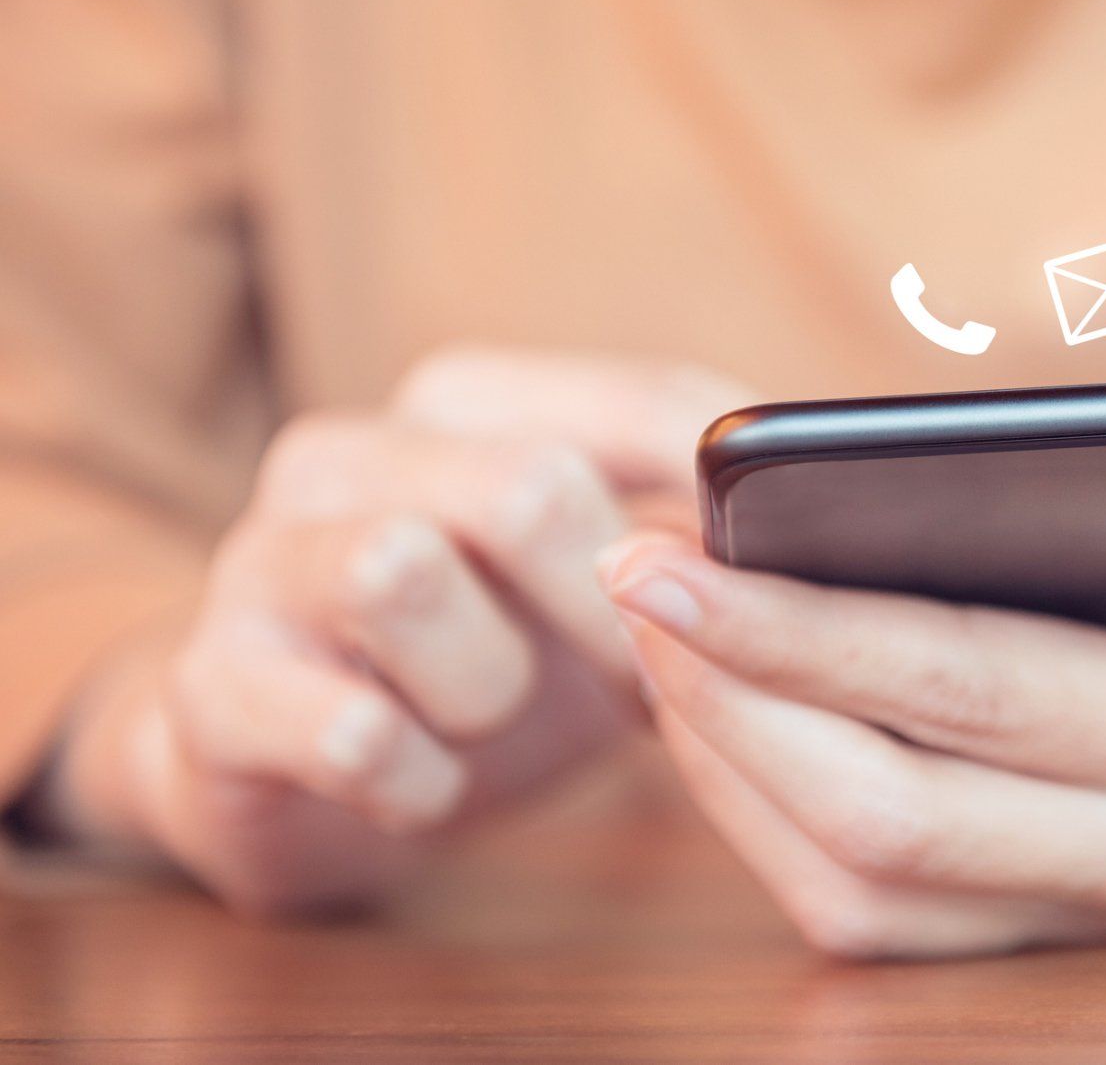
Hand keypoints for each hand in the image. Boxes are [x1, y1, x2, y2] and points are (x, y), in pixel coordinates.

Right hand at [40, 348, 750, 914]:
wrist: (296, 760)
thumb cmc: (496, 653)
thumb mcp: (607, 584)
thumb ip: (692, 531)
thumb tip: (811, 531)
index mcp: (468, 402)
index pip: (651, 402)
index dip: (724, 514)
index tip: (754, 594)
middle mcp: (351, 453)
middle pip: (531, 486)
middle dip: (605, 611)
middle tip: (620, 684)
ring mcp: (262, 558)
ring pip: (402, 570)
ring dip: (491, 686)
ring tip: (490, 717)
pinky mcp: (214, 684)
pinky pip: (348, 726)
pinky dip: (419, 779)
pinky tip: (426, 784)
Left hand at [600, 457, 1105, 958]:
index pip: (973, 690)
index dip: (805, 629)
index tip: (671, 551)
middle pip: (880, 807)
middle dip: (726, 696)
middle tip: (622, 576)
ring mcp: (1086, 912)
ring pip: (855, 884)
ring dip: (730, 768)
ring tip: (656, 640)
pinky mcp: (1047, 928)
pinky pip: (874, 914)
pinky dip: (771, 825)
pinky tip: (728, 718)